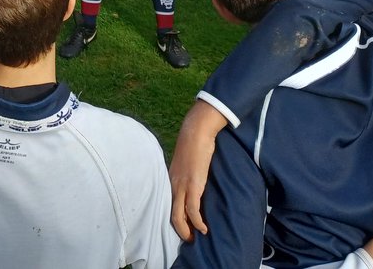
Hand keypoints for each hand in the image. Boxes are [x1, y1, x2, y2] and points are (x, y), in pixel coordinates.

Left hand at [169, 101, 227, 240]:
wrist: (196, 132)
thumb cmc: (193, 144)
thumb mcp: (186, 162)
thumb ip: (186, 172)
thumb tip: (192, 178)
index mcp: (171, 179)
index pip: (169, 204)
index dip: (175, 218)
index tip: (183, 227)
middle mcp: (173, 185)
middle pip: (171, 214)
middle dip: (180, 230)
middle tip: (189, 239)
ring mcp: (182, 186)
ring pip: (178, 216)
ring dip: (187, 230)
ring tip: (195, 238)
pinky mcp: (193, 185)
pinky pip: (192, 210)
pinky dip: (197, 222)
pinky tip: (203, 228)